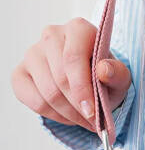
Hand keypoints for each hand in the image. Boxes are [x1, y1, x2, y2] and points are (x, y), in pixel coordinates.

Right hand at [11, 17, 131, 132]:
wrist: (89, 81)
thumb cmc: (104, 75)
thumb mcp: (119, 75)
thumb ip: (117, 72)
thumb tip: (104, 70)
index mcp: (78, 28)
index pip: (73, 58)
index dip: (82, 88)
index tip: (92, 112)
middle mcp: (52, 35)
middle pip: (60, 77)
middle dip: (78, 106)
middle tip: (92, 121)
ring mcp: (32, 53)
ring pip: (47, 92)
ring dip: (68, 113)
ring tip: (83, 119)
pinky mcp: (20, 73)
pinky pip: (33, 100)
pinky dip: (53, 115)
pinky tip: (67, 116)